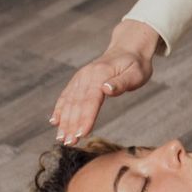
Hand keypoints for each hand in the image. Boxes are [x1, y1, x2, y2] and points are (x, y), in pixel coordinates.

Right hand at [50, 20, 160, 143]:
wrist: (129, 48)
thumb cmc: (136, 64)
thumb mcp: (136, 73)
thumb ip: (122, 82)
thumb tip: (106, 89)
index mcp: (100, 74)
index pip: (91, 100)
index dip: (85, 118)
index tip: (81, 134)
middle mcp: (86, 76)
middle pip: (77, 103)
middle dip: (71, 124)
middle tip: (69, 143)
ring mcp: (80, 78)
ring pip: (70, 102)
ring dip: (64, 121)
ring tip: (61, 138)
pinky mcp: (79, 81)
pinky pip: (67, 96)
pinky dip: (60, 109)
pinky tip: (55, 121)